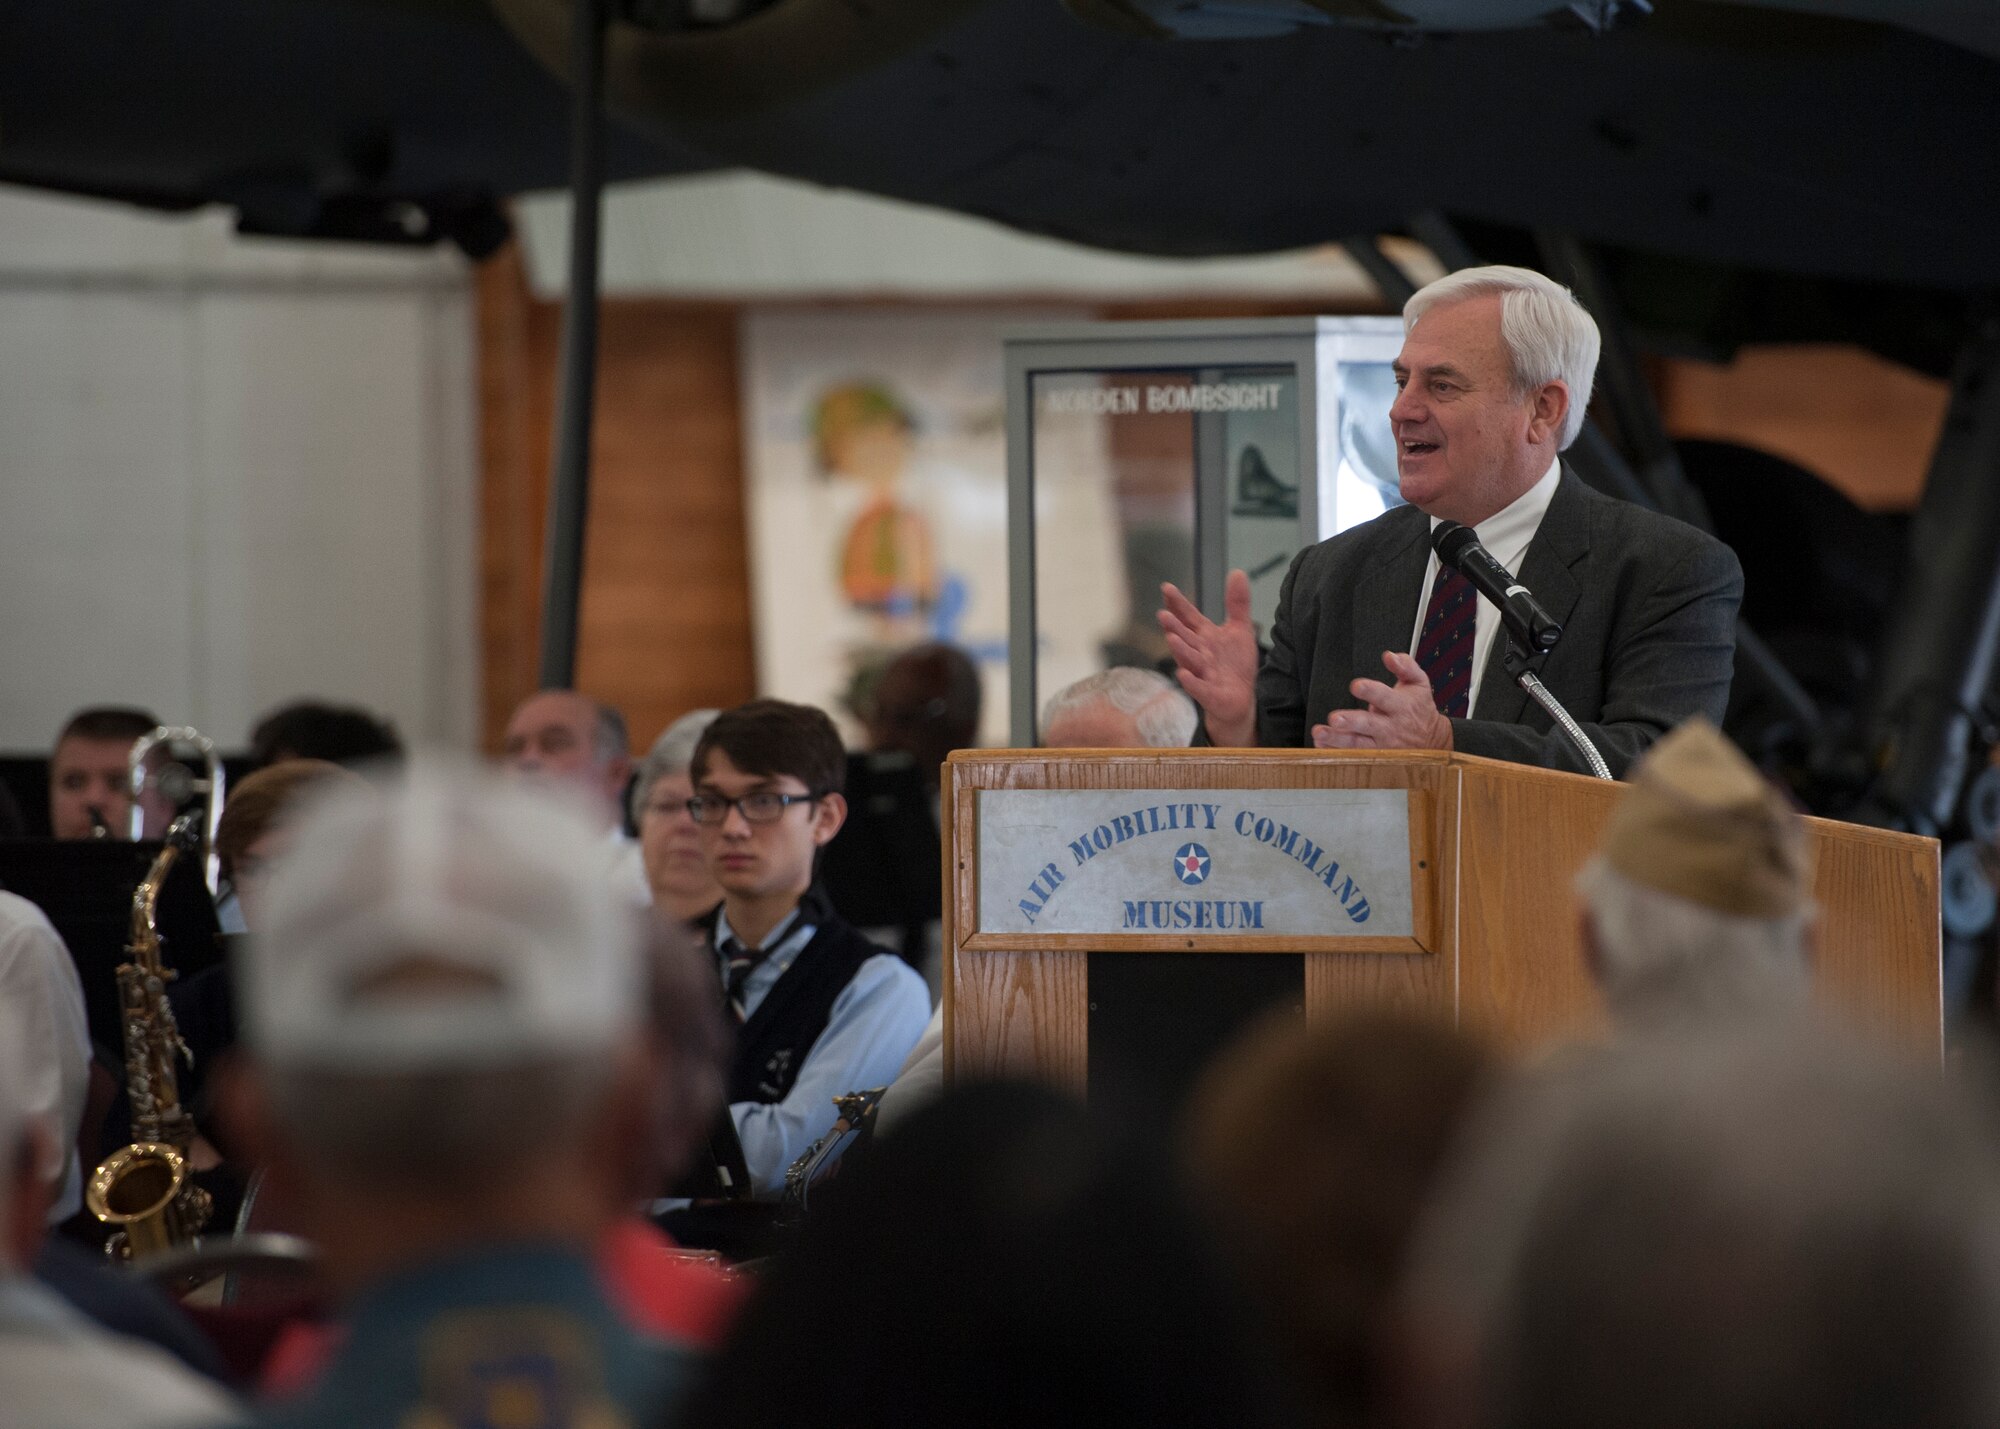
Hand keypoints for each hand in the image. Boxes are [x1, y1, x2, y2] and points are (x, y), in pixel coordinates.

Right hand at [1158, 570, 1258, 745]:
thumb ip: (1237, 603)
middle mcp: (1199, 654)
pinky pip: (1199, 688)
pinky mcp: (1210, 694)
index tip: (1167, 588)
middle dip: (1174, 627)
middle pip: (1185, 638)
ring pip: (1189, 661)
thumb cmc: (1234, 665)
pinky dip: (1191, 683)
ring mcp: (1202, 674)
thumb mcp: (1239, 630)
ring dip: (1180, 650)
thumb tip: (1237, 572)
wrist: (1240, 699)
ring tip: (1172, 638)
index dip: (1178, 604)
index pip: (1189, 617)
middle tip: (1163, 615)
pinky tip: (1183, 675)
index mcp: (1205, 637)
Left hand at [1311, 651, 1453, 750]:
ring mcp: (1382, 745)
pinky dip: (1336, 753)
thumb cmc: (1419, 708)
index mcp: (1400, 706)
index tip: (1356, 685)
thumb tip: (1389, 656)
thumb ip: (1405, 666)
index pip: (1385, 697)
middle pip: (1368, 725)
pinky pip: (1353, 757)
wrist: (1432, 740)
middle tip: (1334, 718)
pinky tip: (1321, 745)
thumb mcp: (1419, 683)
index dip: (1371, 691)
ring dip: (1337, 740)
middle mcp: (1390, 727)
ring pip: (1358, 744)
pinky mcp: (1375, 757)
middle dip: (1351, 722)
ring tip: (1320, 733)